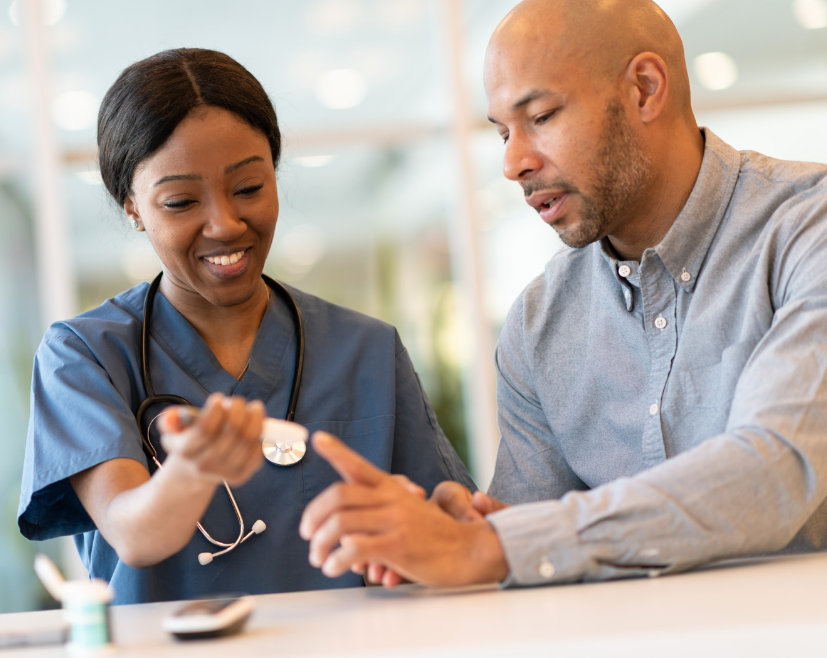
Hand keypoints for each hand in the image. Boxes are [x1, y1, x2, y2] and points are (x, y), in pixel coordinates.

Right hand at [159, 393, 263, 485]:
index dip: (215, 411)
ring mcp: (223, 473)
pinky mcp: (240, 477)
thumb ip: (169, 419)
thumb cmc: (187, 440)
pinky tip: (254, 426)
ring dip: (254, 419)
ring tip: (253, 408)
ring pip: (247, 442)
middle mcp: (204, 464)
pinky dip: (260, 437)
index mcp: (185, 450)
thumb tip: (173, 416)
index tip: (219, 398)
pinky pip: (256, 453)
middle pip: (231, 433)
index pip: (205, 430)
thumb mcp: (172, 429)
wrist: (193, 470)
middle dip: (239, 410)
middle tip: (238, 401)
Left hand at [299, 432, 509, 586]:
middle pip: (338, 496)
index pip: (358, 465)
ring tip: (318, 558)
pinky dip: (337, 560)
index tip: (318, 439)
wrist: (470, 550)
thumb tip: (347, 532)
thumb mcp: (411, 509)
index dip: (336, 451)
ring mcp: (394, 521)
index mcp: (392, 488)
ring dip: (320, 543)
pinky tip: (333, 568)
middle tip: (307, 533)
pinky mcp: (397, 545)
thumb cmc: (438, 534)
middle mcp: (391, 499)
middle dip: (313, 515)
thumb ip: (381, 510)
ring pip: (340, 524)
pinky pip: (354, 549)